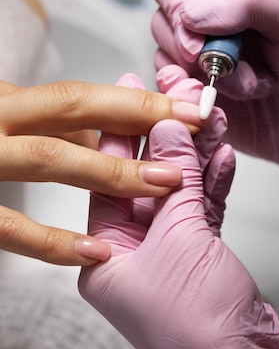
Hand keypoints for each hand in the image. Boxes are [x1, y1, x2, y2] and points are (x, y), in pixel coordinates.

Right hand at [0, 74, 202, 264]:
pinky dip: (53, 240)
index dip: (132, 100)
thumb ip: (56, 128)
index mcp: (3, 107)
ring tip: (166, 178)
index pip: (77, 98)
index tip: (184, 105)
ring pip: (45, 158)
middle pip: (69, 108)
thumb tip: (111, 126)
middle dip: (134, 117)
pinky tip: (97, 251)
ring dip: (111, 168)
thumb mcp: (12, 125)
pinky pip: (7, 227)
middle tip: (190, 125)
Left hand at [79, 73, 278, 348]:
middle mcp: (132, 253)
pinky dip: (213, 182)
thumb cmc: (198, 326)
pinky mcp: (198, 254)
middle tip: (180, 99)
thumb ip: (176, 178)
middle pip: (148, 179)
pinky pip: (201, 207)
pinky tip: (223, 157)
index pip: (111, 179)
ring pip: (180, 190)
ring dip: (198, 156)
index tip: (131, 94)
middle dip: (169, 139)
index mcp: (106, 256)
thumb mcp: (181, 236)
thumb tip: (167, 130)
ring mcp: (167, 253)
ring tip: (212, 120)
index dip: (122, 133)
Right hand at [148, 0, 278, 214]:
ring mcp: (198, 63)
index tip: (202, 35)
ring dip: (207, 80)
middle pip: (161, 22)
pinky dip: (197, 102)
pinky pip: (171, 96)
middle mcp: (206, 25)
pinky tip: (230, 107)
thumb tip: (193, 13)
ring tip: (251, 86)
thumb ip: (248, 1)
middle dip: (198, 51)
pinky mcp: (196, 99)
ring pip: (164, 61)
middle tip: (235, 66)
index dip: (176, 5)